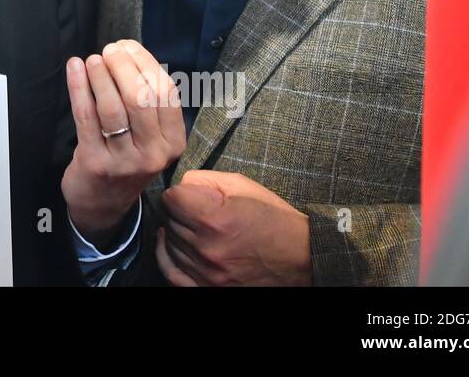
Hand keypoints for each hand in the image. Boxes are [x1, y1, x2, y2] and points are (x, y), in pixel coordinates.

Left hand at [61, 40, 185, 243]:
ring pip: (113, 107)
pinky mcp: (95, 162)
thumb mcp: (150, 137)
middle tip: (109, 50)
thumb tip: (129, 54)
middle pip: (141, 98)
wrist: (103, 203)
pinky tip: (75, 69)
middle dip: (123, 66)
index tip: (128, 47)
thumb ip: (148, 102)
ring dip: (100, 76)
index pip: (166, 93)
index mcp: (173, 141)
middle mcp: (153, 153)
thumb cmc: (126, 158)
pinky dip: (79, 88)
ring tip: (92, 59)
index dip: (146, 63)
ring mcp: (124, 160)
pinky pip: (86, 117)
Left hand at [155, 170, 311, 285]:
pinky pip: (172, 273)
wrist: (302, 258)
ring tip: (195, 227)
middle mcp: (206, 248)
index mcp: (214, 219)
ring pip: (170, 243)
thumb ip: (204, 180)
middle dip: (179, 211)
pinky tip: (170, 244)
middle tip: (196, 210)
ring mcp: (206, 273)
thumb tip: (180, 184)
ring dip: (177, 232)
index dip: (181, 192)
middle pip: (169, 220)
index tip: (191, 195)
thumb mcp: (242, 186)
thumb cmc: (273, 218)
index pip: (171, 198)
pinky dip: (167, 256)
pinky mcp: (209, 288)